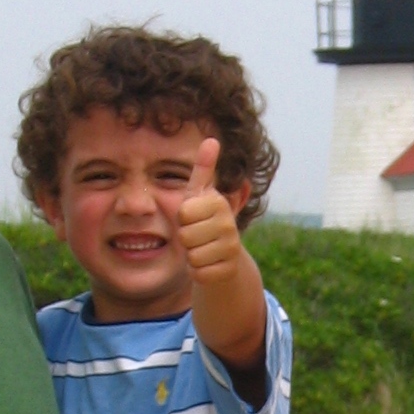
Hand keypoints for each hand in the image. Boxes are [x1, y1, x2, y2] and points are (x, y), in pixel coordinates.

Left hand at [178, 139, 242, 287]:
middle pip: (185, 236)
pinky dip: (198, 272)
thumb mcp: (199, 194)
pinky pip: (199, 274)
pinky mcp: (229, 270)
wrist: (224, 254)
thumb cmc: (204, 219)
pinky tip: (207, 264)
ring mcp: (231, 248)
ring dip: (192, 256)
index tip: (193, 218)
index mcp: (218, 202)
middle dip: (186, 239)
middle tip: (197, 236)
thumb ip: (203, 169)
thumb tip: (211, 139)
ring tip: (202, 249)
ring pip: (192, 257)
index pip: (183, 214)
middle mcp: (228, 224)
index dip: (182, 219)